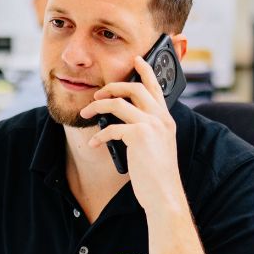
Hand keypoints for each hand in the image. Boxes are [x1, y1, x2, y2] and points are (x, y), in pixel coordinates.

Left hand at [80, 56, 185, 214]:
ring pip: (119, 103)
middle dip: (112, 87)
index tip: (136, 59)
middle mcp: (161, 118)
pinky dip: (99, 135)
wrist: (164, 194)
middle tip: (98, 94)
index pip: (156, 87)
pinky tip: (94, 144)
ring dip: (98, 106)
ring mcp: (151, 125)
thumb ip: (146, 130)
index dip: (146, 71)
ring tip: (87, 113)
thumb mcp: (157, 147)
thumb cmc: (158, 175)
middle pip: (134, 88)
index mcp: (166, 119)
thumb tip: (122, 122)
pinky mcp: (140, 135)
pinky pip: (112, 127)